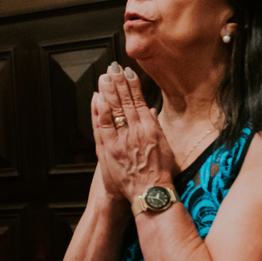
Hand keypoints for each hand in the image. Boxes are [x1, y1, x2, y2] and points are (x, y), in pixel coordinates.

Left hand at [94, 64, 175, 201]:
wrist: (150, 193)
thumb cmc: (159, 173)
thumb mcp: (164, 146)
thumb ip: (155, 126)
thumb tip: (148, 110)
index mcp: (151, 128)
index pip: (139, 101)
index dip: (132, 85)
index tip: (128, 72)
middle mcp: (137, 131)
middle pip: (126, 102)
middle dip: (119, 83)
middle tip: (113, 67)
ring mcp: (122, 139)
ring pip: (114, 110)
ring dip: (108, 92)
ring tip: (104, 77)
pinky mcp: (110, 149)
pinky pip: (103, 126)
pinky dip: (100, 111)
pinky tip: (97, 98)